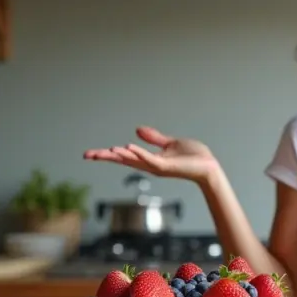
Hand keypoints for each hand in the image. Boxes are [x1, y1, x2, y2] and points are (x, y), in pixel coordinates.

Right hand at [83, 127, 219, 182]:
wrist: (208, 166)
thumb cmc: (192, 157)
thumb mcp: (170, 144)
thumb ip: (154, 138)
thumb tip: (137, 130)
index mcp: (149, 159)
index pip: (124, 157)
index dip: (107, 154)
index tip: (90, 153)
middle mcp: (150, 164)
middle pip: (123, 160)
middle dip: (106, 157)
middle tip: (87, 155)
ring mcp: (157, 166)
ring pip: (134, 160)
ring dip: (120, 155)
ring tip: (106, 150)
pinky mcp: (167, 166)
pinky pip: (150, 159)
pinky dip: (139, 153)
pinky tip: (127, 147)